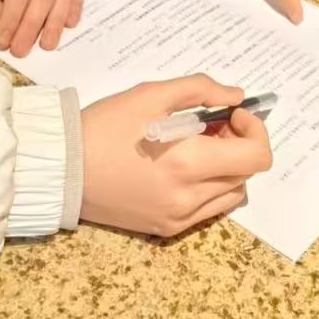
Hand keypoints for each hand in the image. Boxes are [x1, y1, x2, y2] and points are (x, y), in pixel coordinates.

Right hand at [80, 75, 272, 237]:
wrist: (63, 169)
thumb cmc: (104, 126)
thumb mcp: (150, 94)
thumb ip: (199, 89)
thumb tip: (237, 97)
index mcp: (188, 162)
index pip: (256, 157)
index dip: (255, 130)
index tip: (233, 114)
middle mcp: (189, 197)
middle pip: (247, 174)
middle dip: (239, 143)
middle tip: (213, 124)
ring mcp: (179, 217)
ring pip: (232, 193)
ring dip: (228, 167)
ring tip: (199, 146)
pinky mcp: (167, 228)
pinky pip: (209, 209)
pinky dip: (210, 186)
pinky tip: (185, 168)